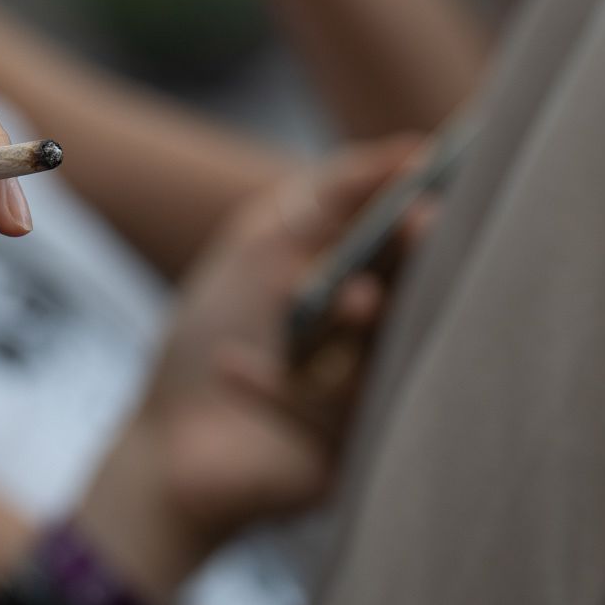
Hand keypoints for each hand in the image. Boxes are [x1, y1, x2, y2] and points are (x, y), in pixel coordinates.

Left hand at [73, 137, 430, 600]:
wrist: (167, 442)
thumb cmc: (215, 330)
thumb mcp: (261, 245)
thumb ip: (330, 195)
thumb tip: (408, 149)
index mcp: (373, 284)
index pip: (414, 242)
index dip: (424, 207)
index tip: (437, 169)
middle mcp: (384, 341)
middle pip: (417, 295)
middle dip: (421, 258)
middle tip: (425, 220)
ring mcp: (374, 400)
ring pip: (389, 355)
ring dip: (365, 324)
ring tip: (350, 296)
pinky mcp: (355, 455)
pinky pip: (334, 414)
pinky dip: (278, 389)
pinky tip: (230, 367)